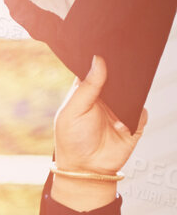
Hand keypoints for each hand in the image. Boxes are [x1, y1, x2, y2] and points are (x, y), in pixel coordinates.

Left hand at [52, 56, 147, 209]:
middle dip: (122, 70)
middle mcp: (106, 97)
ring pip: (134, 90)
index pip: (96, 68)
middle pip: (118, 76)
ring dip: (132, 90)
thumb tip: (98, 60)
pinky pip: (142, 110)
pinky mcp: (134, 121)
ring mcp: (121, 109)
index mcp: (86, 91)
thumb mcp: (72, 111)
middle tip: (125, 59)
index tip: (108, 46)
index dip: (101, 58)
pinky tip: (123, 122)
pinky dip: (136, 113)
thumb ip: (87, 87)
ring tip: (126, 88)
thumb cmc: (72, 140)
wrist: (86, 168)